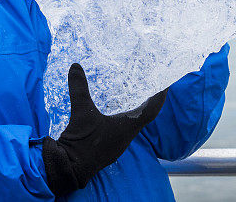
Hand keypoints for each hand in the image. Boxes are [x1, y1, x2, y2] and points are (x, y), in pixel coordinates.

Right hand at [42, 64, 167, 195]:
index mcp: (127, 128)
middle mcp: (127, 136)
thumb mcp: (80, 112)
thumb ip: (78, 88)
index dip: (160, 96)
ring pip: (134, 124)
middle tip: (151, 85)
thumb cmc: (81, 142)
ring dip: (137, 111)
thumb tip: (75, 66)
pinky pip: (124, 130)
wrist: (70, 169)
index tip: (165, 84)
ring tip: (135, 96)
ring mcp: (119, 144)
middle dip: (150, 101)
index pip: (152, 110)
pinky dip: (125, 119)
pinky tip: (115, 114)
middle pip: (146, 116)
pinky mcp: (110, 148)